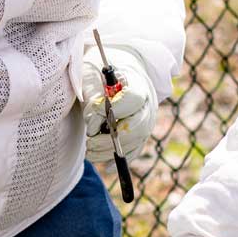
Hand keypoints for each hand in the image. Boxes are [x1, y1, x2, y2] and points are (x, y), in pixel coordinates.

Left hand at [82, 46, 156, 163]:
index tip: (94, 113)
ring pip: (136, 141)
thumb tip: (93, 125)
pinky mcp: (141, 132)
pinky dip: (121, 158)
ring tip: (90, 150)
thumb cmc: (100, 72)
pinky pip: (135, 149)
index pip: (133, 99)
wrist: (114, 71)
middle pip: (139, 126)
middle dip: (112, 139)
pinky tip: (106, 165)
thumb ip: (92, 96)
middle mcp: (147, 103)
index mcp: (137, 83)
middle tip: (90, 142)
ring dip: (112, 150)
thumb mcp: (91, 75)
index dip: (114, 110)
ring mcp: (147, 119)